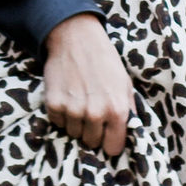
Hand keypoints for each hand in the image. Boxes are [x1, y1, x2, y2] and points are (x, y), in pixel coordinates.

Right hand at [38, 14, 133, 157]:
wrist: (77, 38)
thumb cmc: (104, 61)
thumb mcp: (125, 84)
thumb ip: (129, 111)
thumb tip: (131, 133)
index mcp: (117, 110)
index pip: (113, 148)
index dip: (110, 142)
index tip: (106, 134)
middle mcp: (95, 113)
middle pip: (91, 143)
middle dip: (92, 131)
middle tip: (91, 111)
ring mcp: (73, 110)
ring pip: (73, 133)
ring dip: (75, 122)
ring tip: (79, 100)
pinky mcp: (54, 104)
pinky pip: (57, 123)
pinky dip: (61, 114)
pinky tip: (67, 96)